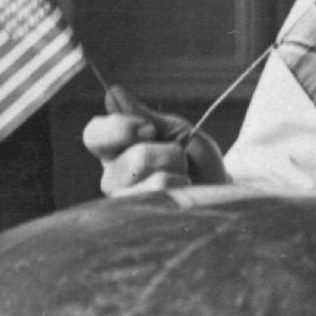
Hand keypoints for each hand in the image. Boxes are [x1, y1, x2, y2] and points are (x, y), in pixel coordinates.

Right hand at [82, 86, 228, 194]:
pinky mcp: (142, 222)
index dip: (119, 128)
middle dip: (165, 153)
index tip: (149, 129)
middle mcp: (113, 178)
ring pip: (150, 181)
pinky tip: (184, 194)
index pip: (94, 135)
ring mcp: (126, 204)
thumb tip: (114, 93)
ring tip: (183, 178)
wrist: (222, 193)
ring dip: (175, 171)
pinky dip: (181, 188)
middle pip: (131, 159)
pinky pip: (161, 198)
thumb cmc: (196, 161)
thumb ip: (147, 117)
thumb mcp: (177, 131)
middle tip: (177, 158)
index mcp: (116, 150)